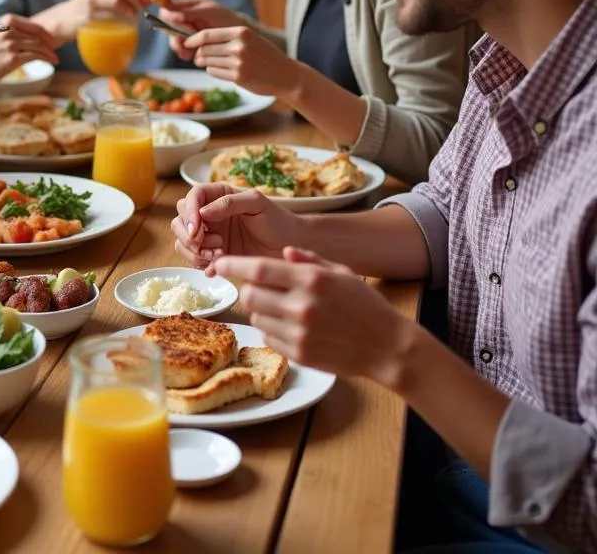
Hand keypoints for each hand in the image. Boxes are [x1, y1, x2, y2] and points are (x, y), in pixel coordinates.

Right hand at [0, 14, 58, 93]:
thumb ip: (12, 36)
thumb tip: (31, 39)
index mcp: (5, 23)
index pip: (33, 25)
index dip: (46, 34)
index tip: (52, 41)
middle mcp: (8, 31)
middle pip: (38, 35)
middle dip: (50, 43)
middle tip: (56, 50)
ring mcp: (10, 44)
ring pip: (38, 45)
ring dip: (50, 52)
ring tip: (55, 59)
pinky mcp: (12, 58)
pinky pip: (35, 56)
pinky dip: (46, 58)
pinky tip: (51, 62)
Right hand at [61, 0, 146, 36]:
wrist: (67, 18)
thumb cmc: (89, 4)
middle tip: (144, 5)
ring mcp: (88, 1)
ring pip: (117, 1)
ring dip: (131, 8)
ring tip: (136, 14)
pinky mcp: (88, 16)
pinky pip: (111, 16)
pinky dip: (123, 18)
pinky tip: (128, 20)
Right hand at [157, 0, 246, 60]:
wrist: (240, 37)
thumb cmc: (226, 19)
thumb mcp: (207, 12)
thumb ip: (188, 12)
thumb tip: (168, 13)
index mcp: (189, 6)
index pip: (168, 9)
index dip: (167, 16)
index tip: (174, 22)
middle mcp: (185, 19)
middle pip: (168, 26)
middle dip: (173, 36)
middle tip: (182, 42)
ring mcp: (188, 32)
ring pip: (174, 39)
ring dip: (178, 46)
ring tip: (187, 52)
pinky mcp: (192, 45)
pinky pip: (182, 49)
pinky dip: (184, 53)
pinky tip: (190, 55)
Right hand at [170, 184, 304, 269]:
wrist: (290, 248)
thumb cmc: (278, 220)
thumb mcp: (257, 204)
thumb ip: (229, 203)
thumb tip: (203, 212)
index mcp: (218, 195)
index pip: (192, 197)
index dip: (189, 213)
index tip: (197, 230)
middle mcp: (209, 214)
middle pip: (180, 219)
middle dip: (189, 235)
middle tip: (212, 245)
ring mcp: (209, 235)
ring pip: (182, 241)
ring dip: (195, 251)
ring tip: (219, 255)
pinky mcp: (212, 255)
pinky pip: (193, 259)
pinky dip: (200, 264)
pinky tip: (217, 266)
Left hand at [183, 25, 298, 97]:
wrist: (285, 75)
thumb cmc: (265, 56)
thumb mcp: (250, 39)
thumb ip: (227, 38)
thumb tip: (198, 41)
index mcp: (241, 32)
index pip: (207, 34)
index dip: (192, 39)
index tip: (186, 42)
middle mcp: (239, 46)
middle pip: (204, 49)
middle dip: (198, 53)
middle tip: (199, 57)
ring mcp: (238, 63)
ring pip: (207, 62)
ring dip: (205, 63)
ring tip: (213, 63)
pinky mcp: (238, 77)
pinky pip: (214, 72)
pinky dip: (213, 71)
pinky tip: (224, 71)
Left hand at [214, 248, 411, 387]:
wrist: (387, 346)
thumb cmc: (365, 304)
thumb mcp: (340, 272)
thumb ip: (309, 259)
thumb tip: (284, 251)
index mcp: (310, 280)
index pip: (257, 269)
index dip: (232, 265)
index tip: (219, 263)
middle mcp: (301, 306)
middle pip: (249, 294)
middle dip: (249, 289)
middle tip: (262, 289)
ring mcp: (299, 333)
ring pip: (255, 317)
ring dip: (260, 311)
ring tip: (282, 309)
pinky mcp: (299, 354)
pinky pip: (268, 337)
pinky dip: (271, 330)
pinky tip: (291, 327)